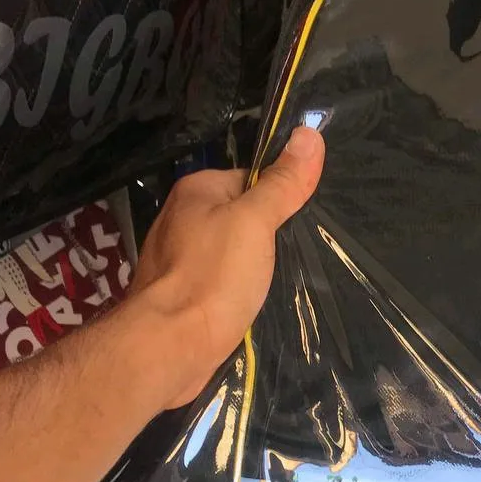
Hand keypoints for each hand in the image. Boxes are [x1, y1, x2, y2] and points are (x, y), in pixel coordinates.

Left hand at [132, 126, 324, 408]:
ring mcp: (178, 260)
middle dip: (266, 238)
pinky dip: (236, 293)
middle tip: (291, 258)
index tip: (297, 225)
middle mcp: (181, 219)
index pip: (250, 179)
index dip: (278, 200)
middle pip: (240, 218)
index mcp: (196, 191)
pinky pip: (220, 284)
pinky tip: (250, 307)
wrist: (170, 347)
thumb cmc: (212, 277)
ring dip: (252, 269)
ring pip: (231, 254)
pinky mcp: (182, 296)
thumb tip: (310, 134)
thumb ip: (282, 183)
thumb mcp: (256, 222)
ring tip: (273, 285)